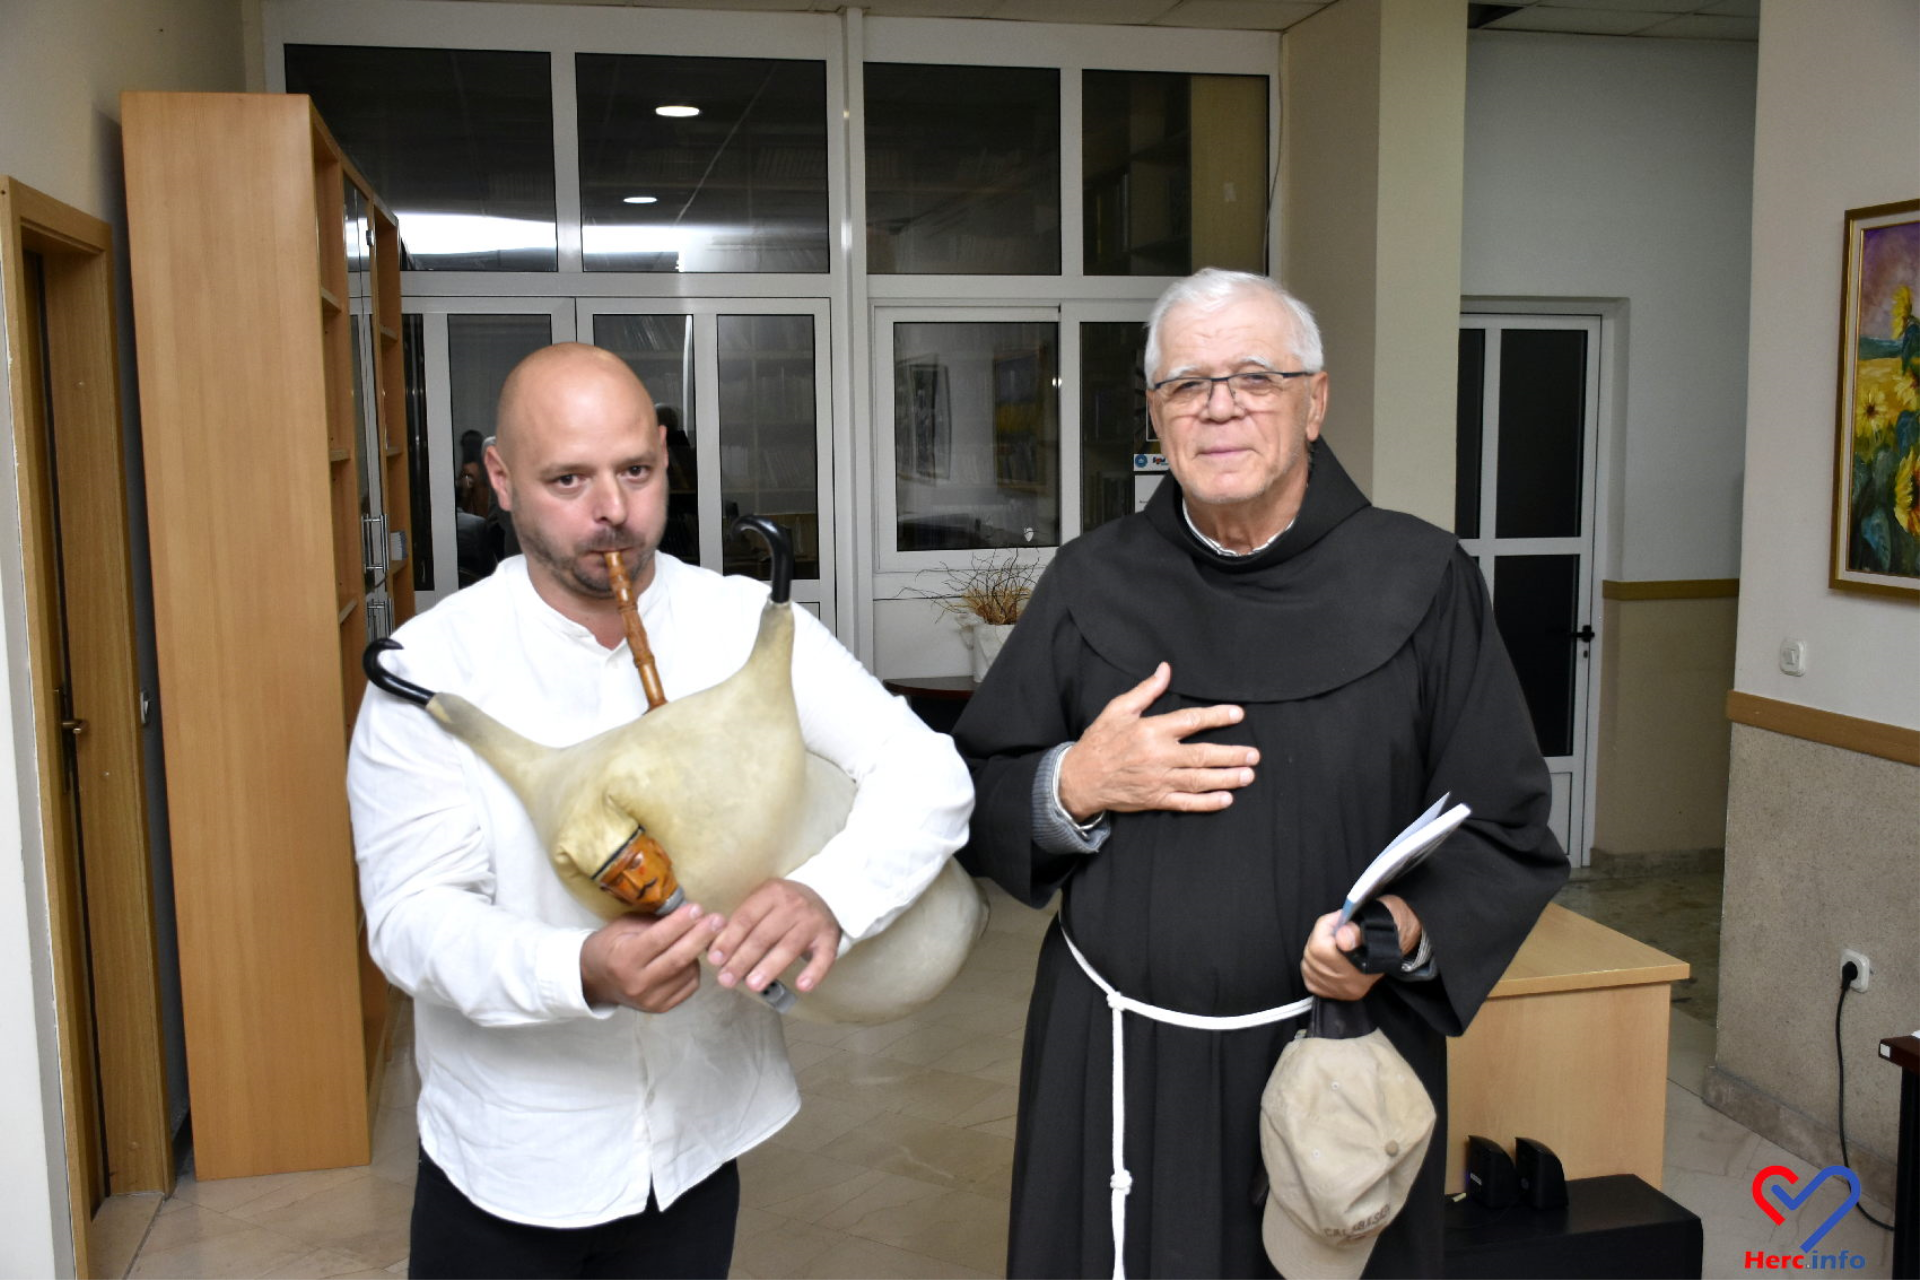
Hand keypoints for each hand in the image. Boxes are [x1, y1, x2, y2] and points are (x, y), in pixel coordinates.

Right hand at [580, 902, 723, 1012]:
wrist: (595, 981)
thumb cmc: (610, 946)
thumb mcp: (623, 926)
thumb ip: (653, 922)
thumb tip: (687, 914)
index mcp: (623, 959)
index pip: (657, 939)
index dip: (680, 923)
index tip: (698, 907)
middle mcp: (637, 983)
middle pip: (677, 959)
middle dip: (701, 937)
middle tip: (719, 920)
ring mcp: (651, 1000)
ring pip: (687, 972)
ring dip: (699, 951)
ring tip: (704, 934)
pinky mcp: (662, 1007)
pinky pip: (689, 985)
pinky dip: (695, 968)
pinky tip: (691, 956)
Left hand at [708, 879, 840, 995]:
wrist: (827, 894)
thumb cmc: (784, 905)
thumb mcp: (763, 902)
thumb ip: (741, 923)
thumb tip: (714, 950)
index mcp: (771, 893)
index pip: (746, 918)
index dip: (729, 939)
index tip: (714, 959)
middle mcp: (793, 905)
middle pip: (764, 936)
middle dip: (742, 959)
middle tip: (726, 979)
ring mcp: (813, 921)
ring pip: (789, 947)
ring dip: (770, 967)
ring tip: (753, 985)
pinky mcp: (829, 937)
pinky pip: (824, 957)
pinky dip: (814, 972)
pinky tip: (802, 986)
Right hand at [1056, 662, 1257, 820]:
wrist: (1080, 779)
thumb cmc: (1099, 741)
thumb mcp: (1118, 709)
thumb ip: (1146, 690)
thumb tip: (1166, 669)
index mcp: (1151, 730)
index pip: (1191, 721)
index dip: (1217, 717)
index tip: (1238, 714)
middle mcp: (1158, 756)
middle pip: (1203, 754)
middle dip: (1232, 754)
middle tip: (1254, 754)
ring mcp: (1159, 780)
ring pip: (1199, 780)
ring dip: (1227, 778)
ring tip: (1248, 775)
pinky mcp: (1156, 800)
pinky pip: (1186, 803)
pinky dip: (1207, 803)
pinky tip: (1226, 799)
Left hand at [1301, 894, 1422, 1000]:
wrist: (1398, 941)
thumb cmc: (1389, 924)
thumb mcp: (1381, 916)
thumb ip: (1358, 928)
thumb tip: (1342, 939)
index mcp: (1365, 965)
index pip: (1323, 948)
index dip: (1326, 926)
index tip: (1339, 918)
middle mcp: (1353, 984)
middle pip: (1313, 955)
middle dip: (1320, 934)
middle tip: (1337, 926)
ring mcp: (1343, 991)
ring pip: (1308, 965)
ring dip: (1315, 948)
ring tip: (1334, 940)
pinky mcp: (1335, 994)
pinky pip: (1310, 979)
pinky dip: (1313, 964)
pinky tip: (1328, 956)